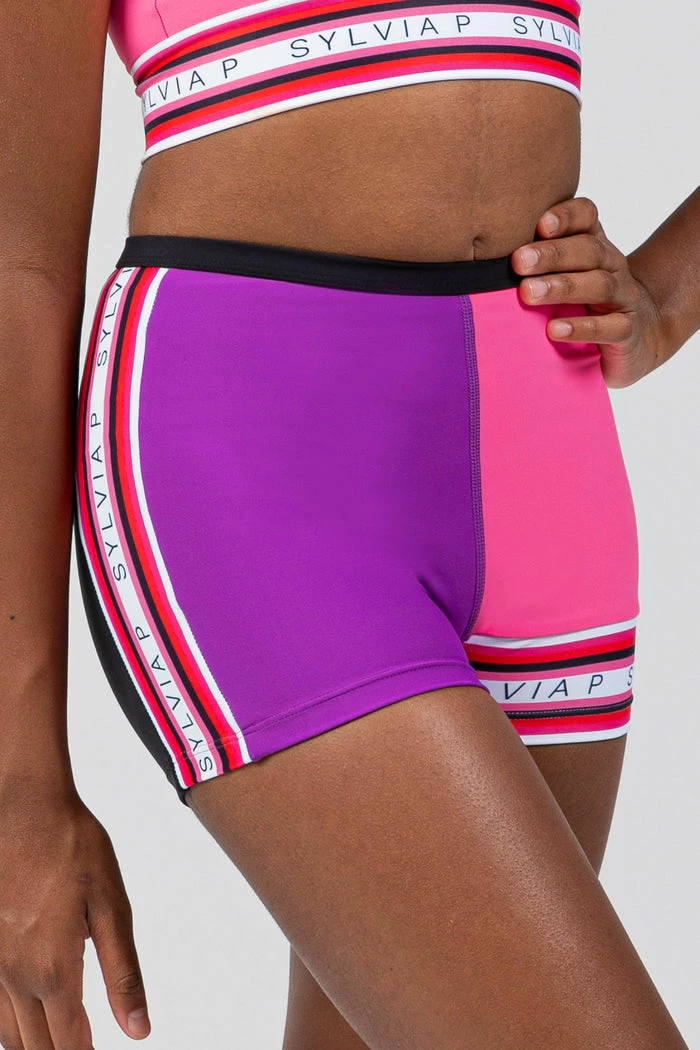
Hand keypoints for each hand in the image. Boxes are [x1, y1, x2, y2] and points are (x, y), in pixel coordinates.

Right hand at [0, 781, 150, 1047]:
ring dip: (33, 1044)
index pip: (69, 1044)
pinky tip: (24, 1017)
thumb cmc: (72, 846)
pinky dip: (7, 1024)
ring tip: (58, 1041)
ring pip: (8, 1033)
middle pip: (36, 1046)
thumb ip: (123, 973)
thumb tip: (138, 1029)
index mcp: (55, 968)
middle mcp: (15, 975)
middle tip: (82, 1049)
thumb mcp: (112, 905)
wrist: (23, 806)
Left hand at [511, 197, 668, 388]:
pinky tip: (554, 331)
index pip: (587, 216)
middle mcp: (612, 265)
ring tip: (529, 294)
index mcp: (593, 245)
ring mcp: (624, 298)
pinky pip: (611, 327)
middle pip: (588, 250)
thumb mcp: (559, 278)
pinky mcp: (627, 332)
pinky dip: (582, 328)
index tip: (539, 224)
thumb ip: (530, 265)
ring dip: (562, 287)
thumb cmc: (582, 303)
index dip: (566, 216)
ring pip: (599, 284)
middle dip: (552, 254)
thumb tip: (473, 263)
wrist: (635, 338)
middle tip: (518, 263)